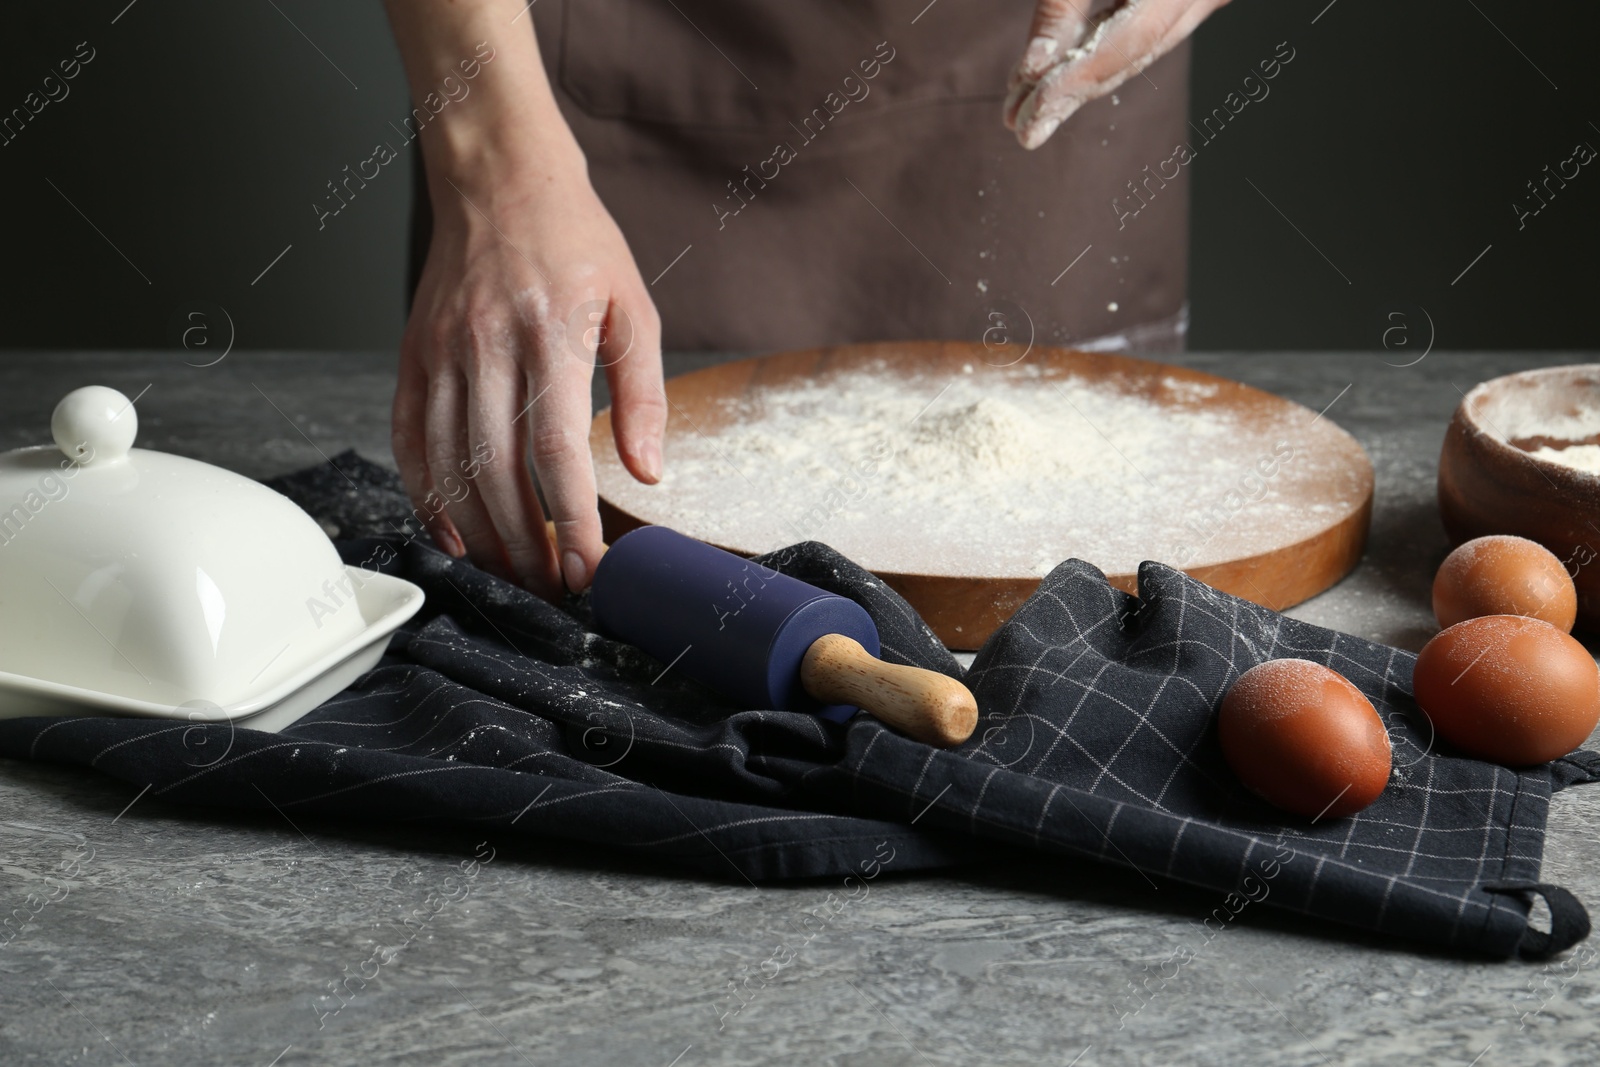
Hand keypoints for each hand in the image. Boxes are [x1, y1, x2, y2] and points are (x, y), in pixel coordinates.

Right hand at [393, 151, 663, 598]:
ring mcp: (441, 352)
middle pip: (498, 472)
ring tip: (512, 575)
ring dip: (480, 534)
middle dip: (527, 546)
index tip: (590, 569)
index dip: (573, 521)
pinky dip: (426, 494)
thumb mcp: (633, 306)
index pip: (556, 452)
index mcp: (549, 334)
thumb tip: (648, 471)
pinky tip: (453, 534)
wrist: (498, 177)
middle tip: (553, 589)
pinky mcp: (413, 356)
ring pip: (450, 465)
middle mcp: (486, 346)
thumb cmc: (575, 241)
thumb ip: (642, 393)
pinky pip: (410, 439)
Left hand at [1004, 0, 1231, 148]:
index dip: (1073, 82)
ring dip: (1080, 82)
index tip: (1028, 114)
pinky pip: (1141, 35)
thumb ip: (1064, 6)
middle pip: (1130, 59)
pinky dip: (1098, 57)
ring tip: (1028, 109)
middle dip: (1071, 94)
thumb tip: (1033, 69)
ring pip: (1137, 52)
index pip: (1126, 46)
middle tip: (1021, 128)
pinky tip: (1060, 76)